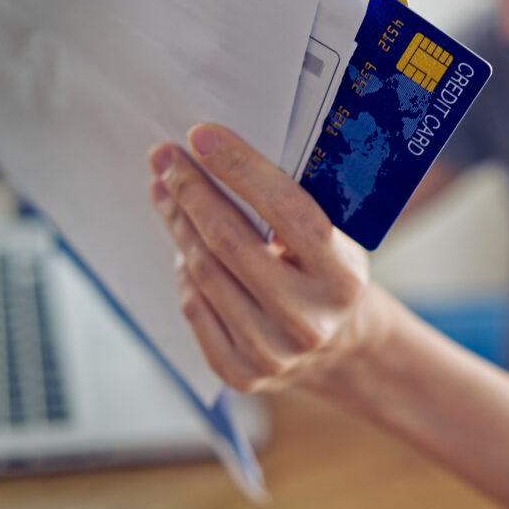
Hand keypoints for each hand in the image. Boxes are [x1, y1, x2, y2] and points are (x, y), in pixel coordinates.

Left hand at [147, 124, 390, 393]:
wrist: (342, 348)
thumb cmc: (331, 275)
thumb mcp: (337, 240)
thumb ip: (294, 210)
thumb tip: (221, 156)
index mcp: (343, 277)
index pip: (286, 210)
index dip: (240, 168)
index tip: (201, 135)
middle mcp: (309, 319)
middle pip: (230, 240)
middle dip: (191, 191)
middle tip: (165, 158)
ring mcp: (272, 352)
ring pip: (204, 271)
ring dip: (178, 223)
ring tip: (165, 192)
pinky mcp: (240, 372)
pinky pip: (194, 306)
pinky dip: (185, 270)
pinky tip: (184, 245)